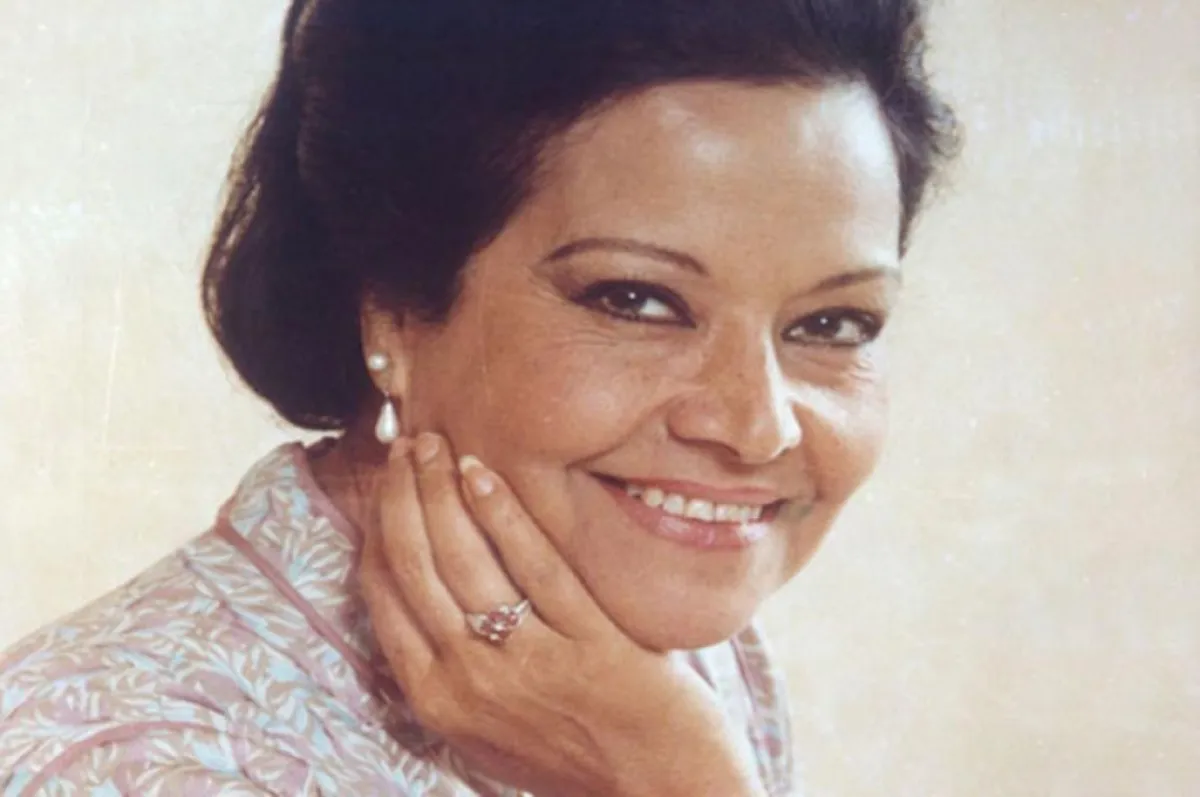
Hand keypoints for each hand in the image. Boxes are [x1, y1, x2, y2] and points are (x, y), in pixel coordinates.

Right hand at [358, 432, 766, 796]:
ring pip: (463, 558)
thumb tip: (412, 597)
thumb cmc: (571, 754)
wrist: (658, 790)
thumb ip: (447, 670)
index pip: (385, 594)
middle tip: (409, 443)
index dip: (379, 527)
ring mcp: (526, 665)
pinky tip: (485, 472)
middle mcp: (468, 681)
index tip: (386, 482)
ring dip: (441, 490)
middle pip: (415, 565)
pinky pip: (535, 566)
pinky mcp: (588, 646)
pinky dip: (504, 513)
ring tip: (438, 443)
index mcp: (435, 699)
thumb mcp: (484, 729)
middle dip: (403, 494)